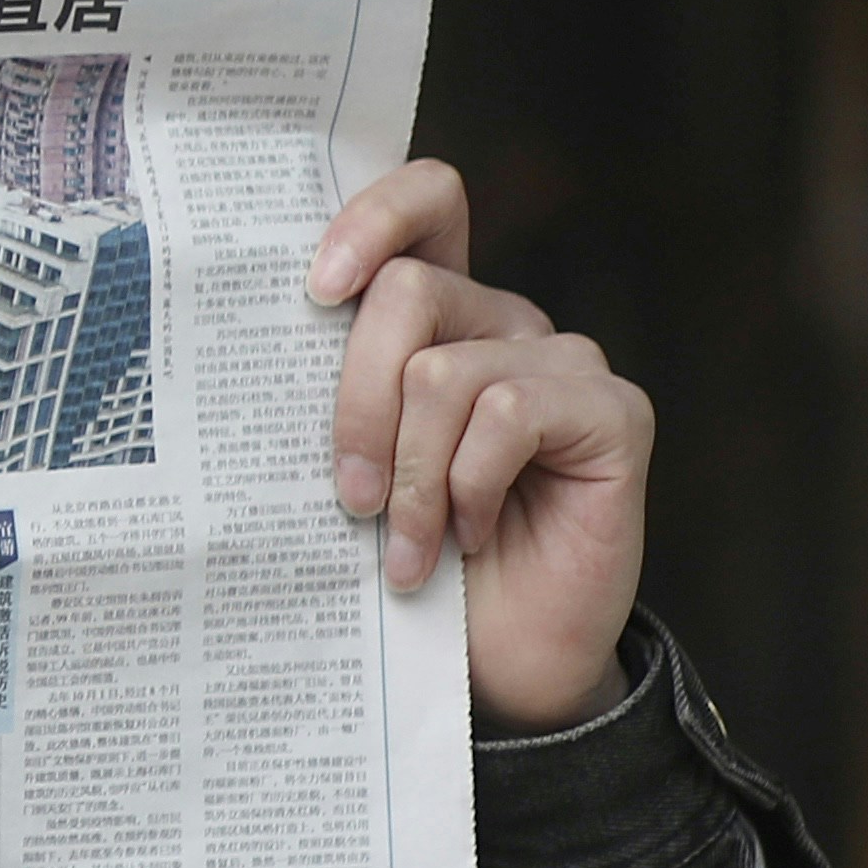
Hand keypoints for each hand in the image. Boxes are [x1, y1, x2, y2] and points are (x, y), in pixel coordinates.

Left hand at [309, 161, 651, 733]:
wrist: (497, 661)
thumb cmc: (413, 563)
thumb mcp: (351, 471)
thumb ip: (330, 399)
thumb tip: (254, 357)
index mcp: (439, 319)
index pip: (426, 205)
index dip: (371, 219)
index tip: (314, 291)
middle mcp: (504, 323)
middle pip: (406, 293)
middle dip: (355, 401)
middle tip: (351, 496)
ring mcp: (563, 363)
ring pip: (444, 370)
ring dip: (411, 473)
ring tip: (408, 547)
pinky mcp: (612, 413)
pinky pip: (509, 413)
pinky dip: (469, 484)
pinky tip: (472, 534)